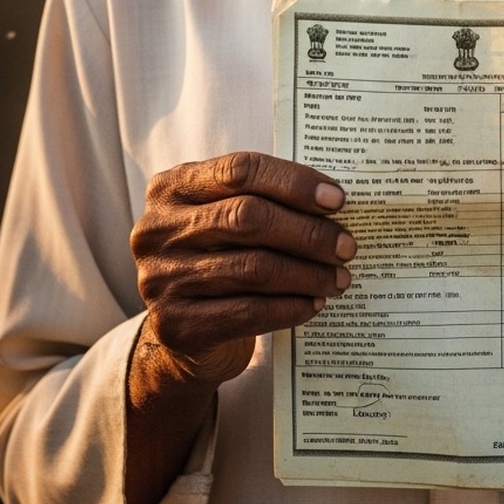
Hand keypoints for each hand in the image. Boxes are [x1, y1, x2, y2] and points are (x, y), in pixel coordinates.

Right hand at [130, 151, 354, 387]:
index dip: (294, 182)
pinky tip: (314, 303)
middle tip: (346, 246)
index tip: (338, 199)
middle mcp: (158, 229)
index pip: (241, 170)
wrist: (181, 333)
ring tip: (338, 278)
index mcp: (173, 187)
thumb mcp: (225, 219)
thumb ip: (263, 201)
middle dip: (307, 232)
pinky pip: (248, 312)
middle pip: (247, 217)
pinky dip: (290, 307)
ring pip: (253, 268)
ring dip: (307, 274)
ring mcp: (161, 279)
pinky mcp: (175, 325)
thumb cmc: (217, 259)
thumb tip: (333, 203)